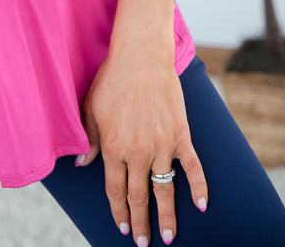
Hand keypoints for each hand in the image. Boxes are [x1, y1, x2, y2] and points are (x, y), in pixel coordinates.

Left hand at [77, 50, 207, 244]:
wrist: (141, 56)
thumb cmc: (112, 78)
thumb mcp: (91, 108)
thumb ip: (89, 140)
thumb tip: (83, 165)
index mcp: (114, 147)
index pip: (116, 189)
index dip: (119, 211)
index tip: (123, 227)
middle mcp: (138, 151)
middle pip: (139, 195)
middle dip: (141, 222)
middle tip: (145, 243)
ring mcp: (162, 145)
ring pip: (164, 189)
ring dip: (166, 216)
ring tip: (168, 236)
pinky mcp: (181, 135)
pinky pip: (193, 167)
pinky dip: (198, 187)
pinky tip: (201, 206)